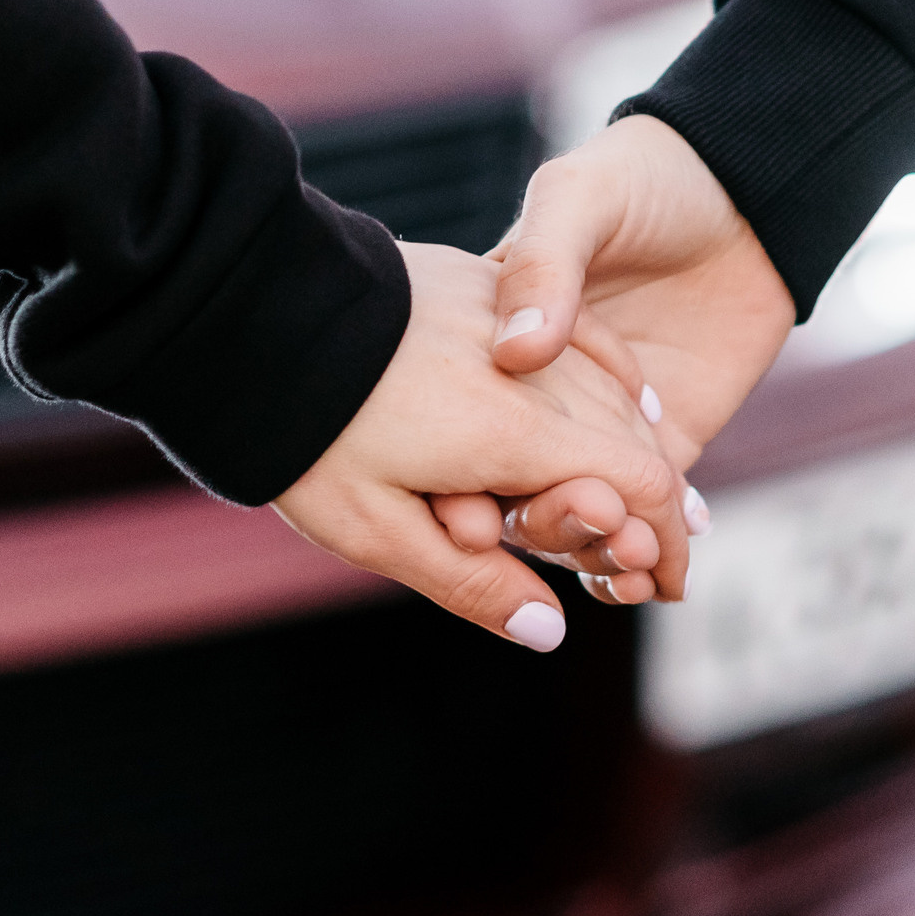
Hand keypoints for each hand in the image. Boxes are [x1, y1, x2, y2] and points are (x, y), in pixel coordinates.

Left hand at [273, 241, 689, 650]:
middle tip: (655, 559)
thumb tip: (552, 631)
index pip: (636, 487)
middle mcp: (531, 369)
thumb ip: (468, 581)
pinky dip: (613, 378)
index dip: (663, 544)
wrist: (247, 309)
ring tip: (651, 497)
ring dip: (640, 445)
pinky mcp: (486, 283)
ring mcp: (512, 319)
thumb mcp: (373, 529)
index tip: (667, 585)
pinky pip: (579, 335)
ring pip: (610, 387)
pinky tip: (626, 400)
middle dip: (656, 505)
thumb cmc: (301, 432)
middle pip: (633, 439)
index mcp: (513, 434)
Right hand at [430, 116, 795, 600]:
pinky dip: (643, 559)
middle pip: (515, 489)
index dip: (457, 483)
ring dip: (591, 553)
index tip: (467, 517)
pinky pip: (642, 520)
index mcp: (490, 347)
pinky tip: (654, 577)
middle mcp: (534, 401)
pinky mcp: (661, 446)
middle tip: (574, 532)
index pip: (459, 431)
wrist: (743, 190)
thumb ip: (544, 268)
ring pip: (577, 517)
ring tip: (623, 563)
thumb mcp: (577, 200)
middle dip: (538, 524)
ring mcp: (596, 430)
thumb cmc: (643, 179)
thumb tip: (519, 353)